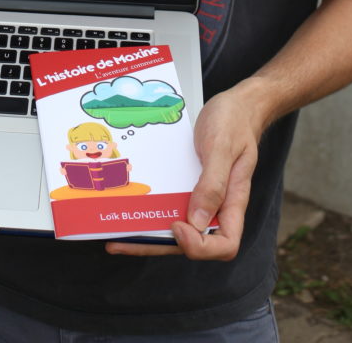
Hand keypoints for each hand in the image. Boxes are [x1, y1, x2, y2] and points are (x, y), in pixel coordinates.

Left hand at [105, 84, 261, 260]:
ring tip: (116, 238)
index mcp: (233, 202)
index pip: (225, 245)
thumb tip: (197, 222)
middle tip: (123, 243)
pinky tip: (130, 206)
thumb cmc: (233, 123)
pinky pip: (172, 203)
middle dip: (159, 246)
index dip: (201, 247)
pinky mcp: (188, 185)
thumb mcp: (222, 148)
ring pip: (178, 226)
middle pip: (193, 242)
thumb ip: (213, 184)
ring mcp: (201, 196)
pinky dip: (152, 210)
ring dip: (150, 234)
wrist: (235, 105)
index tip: (178, 226)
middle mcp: (217, 206)